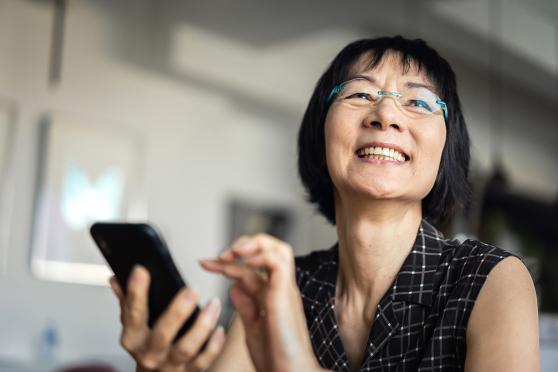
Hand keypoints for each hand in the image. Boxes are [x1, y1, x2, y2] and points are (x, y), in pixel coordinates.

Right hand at [109, 266, 225, 371]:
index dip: (136, 292)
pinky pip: (204, 361)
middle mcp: (150, 354)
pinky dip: (214, 345)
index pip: (132, 314)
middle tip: (192, 290)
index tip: (141, 270)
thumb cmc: (146, 346)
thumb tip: (117, 278)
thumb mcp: (133, 325)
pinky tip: (219, 329)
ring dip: (203, 325)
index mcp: (133, 339)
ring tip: (214, 304)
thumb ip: (128, 302)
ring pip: (187, 347)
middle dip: (178, 312)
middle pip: (163, 334)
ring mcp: (170, 365)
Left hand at [199, 234, 321, 371]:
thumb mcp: (252, 328)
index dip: (225, 263)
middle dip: (242, 245)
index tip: (204, 263)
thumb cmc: (275, 358)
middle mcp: (280, 288)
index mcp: (271, 296)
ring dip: (252, 244)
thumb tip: (234, 286)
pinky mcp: (286, 292)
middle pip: (268, 250)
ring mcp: (284, 288)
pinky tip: (243, 263)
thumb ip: (245, 306)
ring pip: (278, 248)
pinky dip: (260, 256)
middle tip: (220, 255)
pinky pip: (278, 261)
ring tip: (232, 253)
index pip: (249, 269)